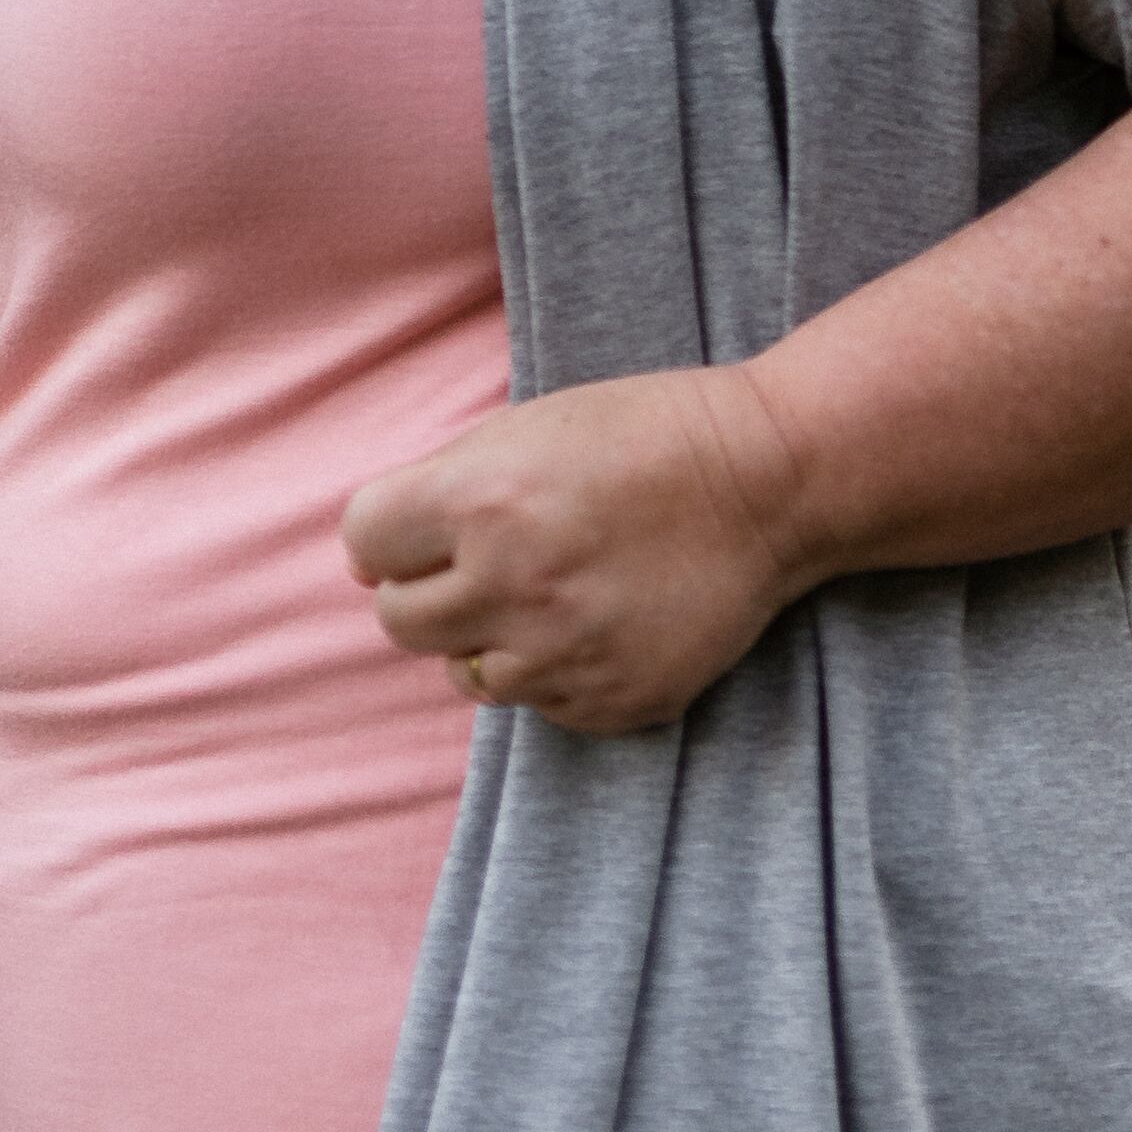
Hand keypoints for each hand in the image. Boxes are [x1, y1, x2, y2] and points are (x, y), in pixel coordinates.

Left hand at [340, 368, 812, 735]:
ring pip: (465, 672)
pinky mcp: (608, 701)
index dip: (390, 532)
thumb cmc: (643, 435)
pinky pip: (537, 704)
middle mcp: (511, 586)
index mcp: (481, 502)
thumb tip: (364, 561)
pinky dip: (553, 668)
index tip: (427, 524)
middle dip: (429, 586)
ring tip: (554, 586)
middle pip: (399, 619)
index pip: (364, 543)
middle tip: (490, 557)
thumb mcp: (526, 427)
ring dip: (490, 634)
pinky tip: (600, 617)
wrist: (768, 480)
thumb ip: (437, 488)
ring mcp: (561, 655)